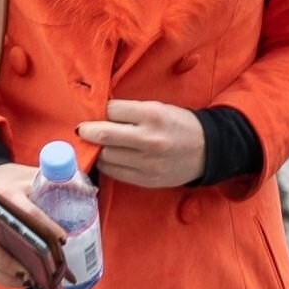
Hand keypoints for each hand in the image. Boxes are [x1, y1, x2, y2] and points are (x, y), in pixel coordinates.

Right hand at [0, 163, 61, 288]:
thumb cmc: (16, 182)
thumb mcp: (35, 175)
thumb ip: (60, 181)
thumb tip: (91, 192)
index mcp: (6, 194)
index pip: (25, 214)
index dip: (45, 228)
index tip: (63, 240)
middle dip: (15, 263)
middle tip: (45, 274)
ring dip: (11, 277)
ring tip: (39, 284)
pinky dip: (6, 279)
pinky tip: (28, 282)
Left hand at [76, 100, 205, 187]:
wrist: (206, 151)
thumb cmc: (179, 125)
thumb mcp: (158, 108)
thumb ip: (130, 112)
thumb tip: (98, 114)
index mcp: (153, 115)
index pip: (111, 110)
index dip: (101, 111)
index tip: (96, 113)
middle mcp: (149, 140)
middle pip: (104, 135)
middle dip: (87, 131)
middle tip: (82, 130)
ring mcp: (147, 163)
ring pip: (106, 156)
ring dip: (97, 149)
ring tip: (97, 144)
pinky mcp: (145, 179)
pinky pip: (114, 172)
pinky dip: (107, 164)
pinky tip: (109, 157)